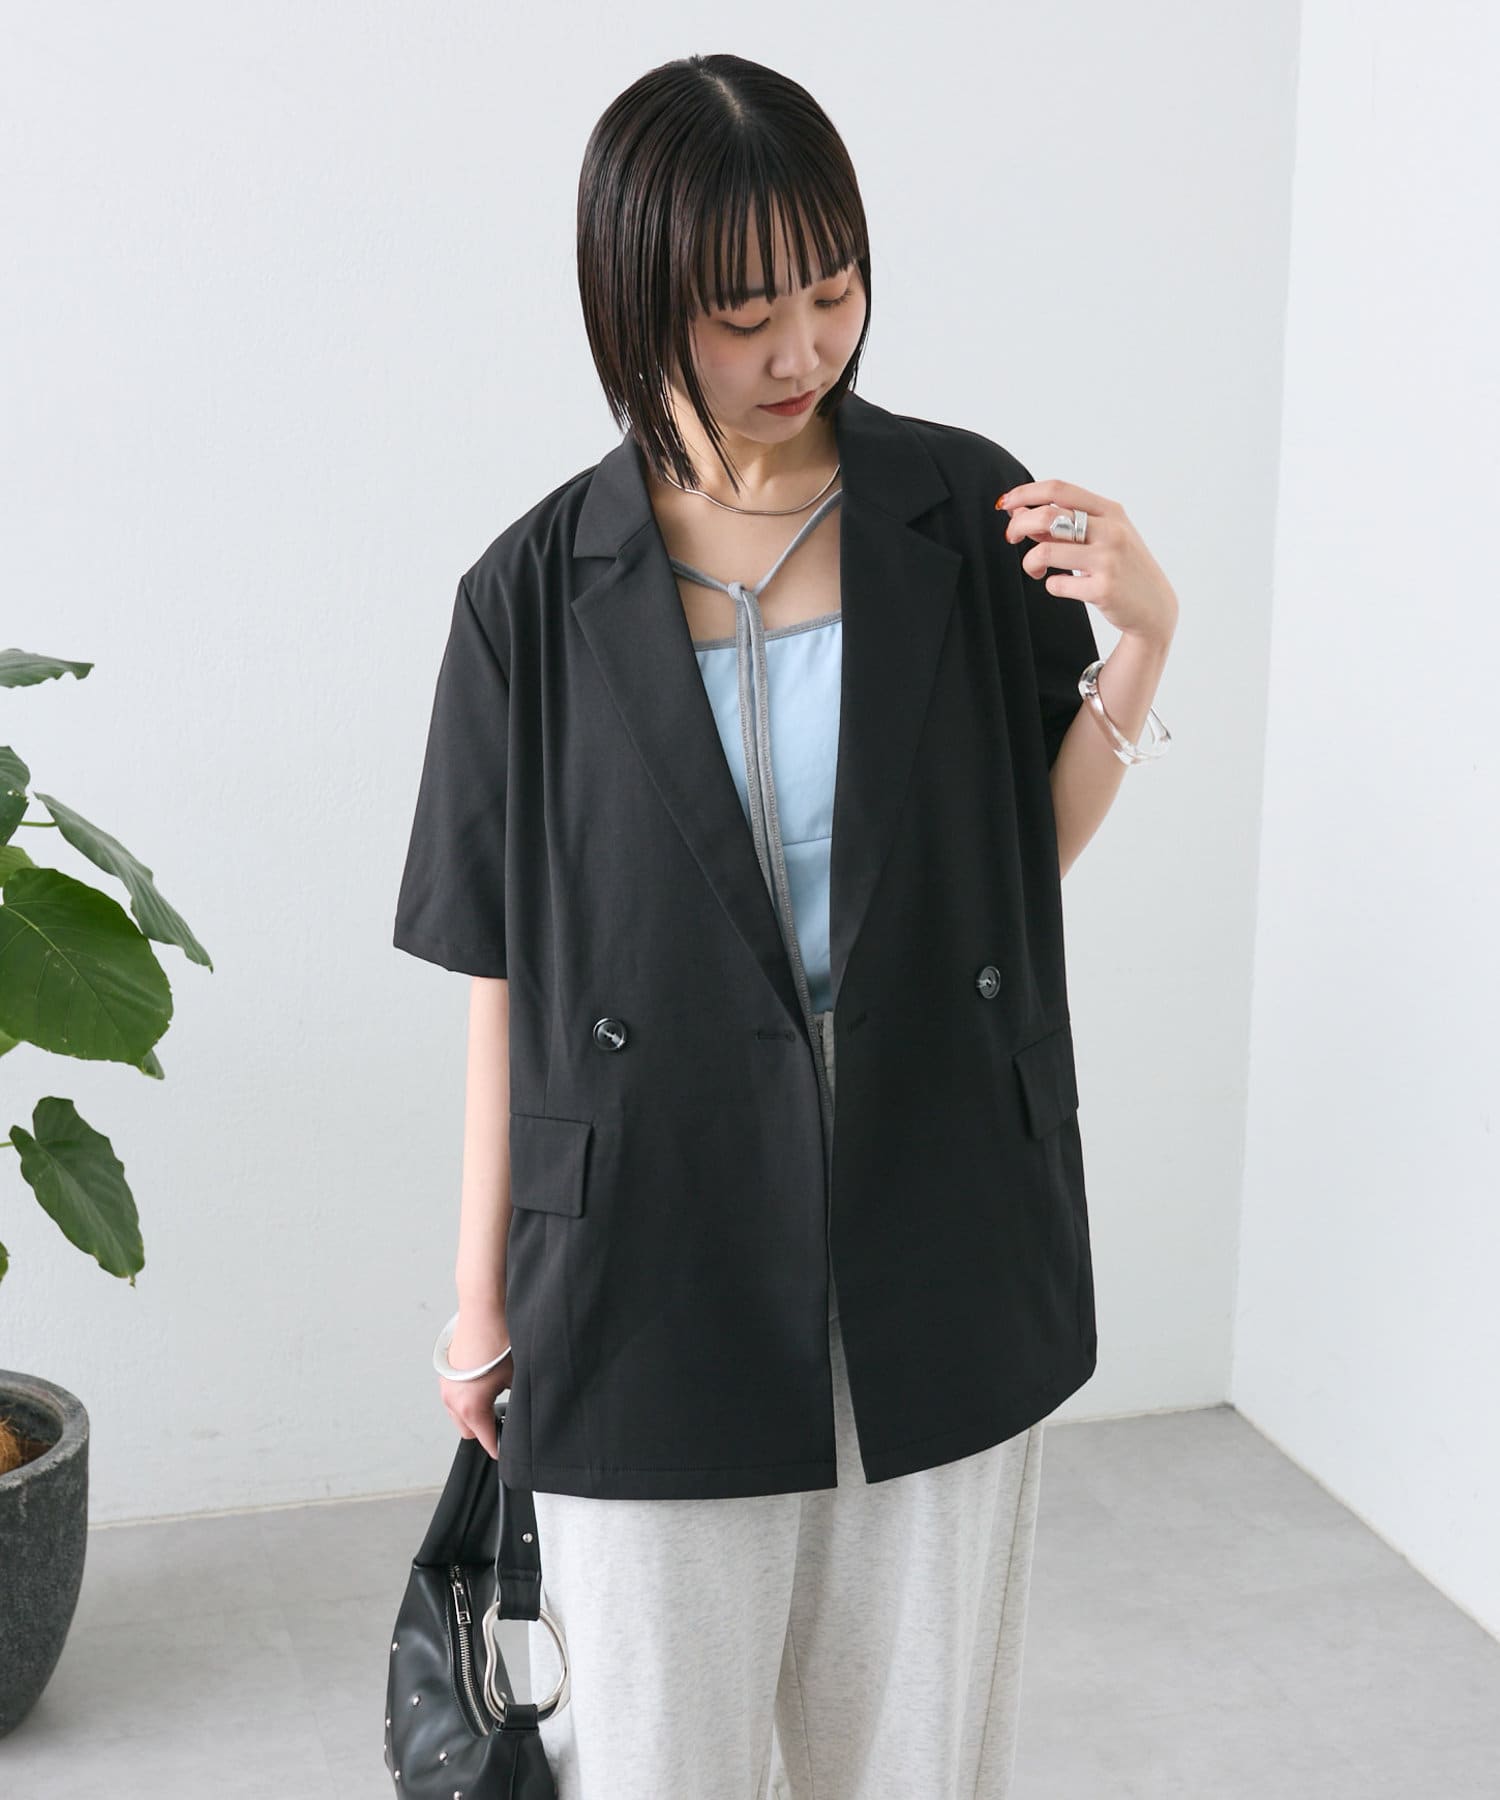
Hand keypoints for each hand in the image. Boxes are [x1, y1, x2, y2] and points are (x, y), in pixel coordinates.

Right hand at [439, 1310, 513, 1461]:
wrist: (483, 1308)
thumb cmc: (499, 1340)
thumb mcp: (517, 1377)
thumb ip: (518, 1401)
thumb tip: (525, 1412)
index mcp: (470, 1407)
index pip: (486, 1442)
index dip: (500, 1448)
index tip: (510, 1452)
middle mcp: (453, 1401)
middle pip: (469, 1432)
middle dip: (486, 1430)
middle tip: (506, 1419)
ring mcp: (446, 1386)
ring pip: (460, 1414)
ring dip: (475, 1412)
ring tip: (497, 1396)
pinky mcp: (445, 1373)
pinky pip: (455, 1396)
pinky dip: (468, 1397)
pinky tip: (485, 1381)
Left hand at [997, 478, 1177, 646]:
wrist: (1154, 607)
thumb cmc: (1123, 567)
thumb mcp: (1103, 536)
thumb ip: (1066, 524)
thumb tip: (1020, 513)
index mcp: (1110, 511)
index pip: (1059, 489)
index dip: (1025, 493)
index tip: (1006, 503)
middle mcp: (1111, 531)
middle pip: (1047, 516)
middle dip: (1018, 526)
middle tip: (1011, 538)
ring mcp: (1108, 560)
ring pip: (1044, 552)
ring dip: (1030, 562)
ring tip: (1035, 569)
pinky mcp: (1103, 589)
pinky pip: (1056, 584)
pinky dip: (1051, 584)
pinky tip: (1062, 585)